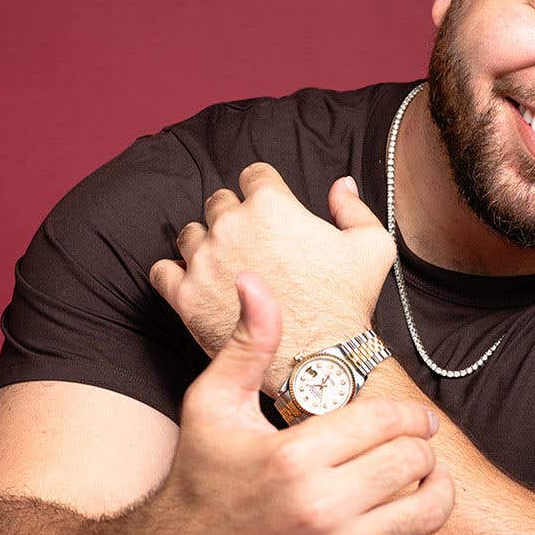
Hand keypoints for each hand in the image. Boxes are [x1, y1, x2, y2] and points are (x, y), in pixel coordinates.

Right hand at [125, 272, 529, 534]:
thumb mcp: (211, 404)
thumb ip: (246, 342)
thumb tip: (257, 279)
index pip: (388, 421)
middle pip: (413, 461)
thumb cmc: (195, 480)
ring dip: (433, 488)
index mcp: (295, 456)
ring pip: (427, 509)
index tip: (402, 419)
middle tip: (405, 446)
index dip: (404, 416)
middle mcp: (321, 509)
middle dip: (416, 447)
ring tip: (417, 480)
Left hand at [149, 163, 394, 395]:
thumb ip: (353, 208)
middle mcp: (231, 226)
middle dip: (234, 217)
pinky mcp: (187, 297)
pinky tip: (194, 282)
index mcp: (271, 204)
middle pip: (218, 202)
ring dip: (205, 243)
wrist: (320, 359)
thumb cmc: (346, 303)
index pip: (253, 176)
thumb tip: (340, 185)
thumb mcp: (371, 246)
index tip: (269, 210)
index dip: (264, 190)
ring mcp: (204, 261)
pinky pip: (163, 271)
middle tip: (252, 244)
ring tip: (225, 265)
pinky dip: (175, 273)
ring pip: (190, 234)